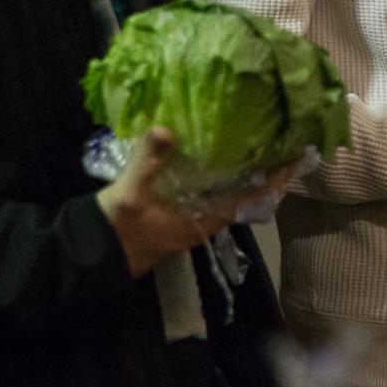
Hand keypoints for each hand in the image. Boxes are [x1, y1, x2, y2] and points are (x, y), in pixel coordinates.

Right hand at [96, 129, 297, 277]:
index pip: (253, 197)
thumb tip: (165, 128)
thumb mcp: (128, 194)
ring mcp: (193, 219)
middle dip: (265, 169)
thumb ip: (148, 163)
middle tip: (281, 137)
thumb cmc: (114, 229)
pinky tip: (216, 153)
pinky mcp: (179, 214)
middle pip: (247, 194)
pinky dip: (220, 174)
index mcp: (205, 220)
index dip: (276, 178)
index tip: (296, 154)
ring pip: (230, 194)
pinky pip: (210, 193)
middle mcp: (206, 221)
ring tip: (257, 140)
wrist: (90, 257)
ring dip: (244, 171)